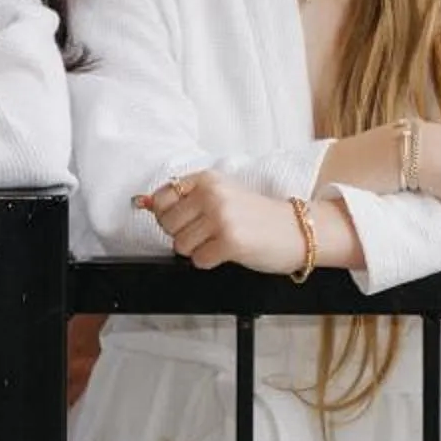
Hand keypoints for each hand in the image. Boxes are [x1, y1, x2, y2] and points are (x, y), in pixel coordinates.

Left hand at [134, 170, 302, 273]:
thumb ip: (184, 198)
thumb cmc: (258, 215)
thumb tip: (142, 202)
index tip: (187, 219)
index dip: (169, 215)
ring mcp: (221, 217)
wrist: (297, 230)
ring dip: (198, 249)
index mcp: (207, 179)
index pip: (161, 198)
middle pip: (167, 225)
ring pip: (180, 245)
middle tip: (209, 232)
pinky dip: (210, 261)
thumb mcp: (222, 194)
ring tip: (221, 240)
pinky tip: (228, 251)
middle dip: (184, 234)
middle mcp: (212, 194)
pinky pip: (198, 260)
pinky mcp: (230, 242)